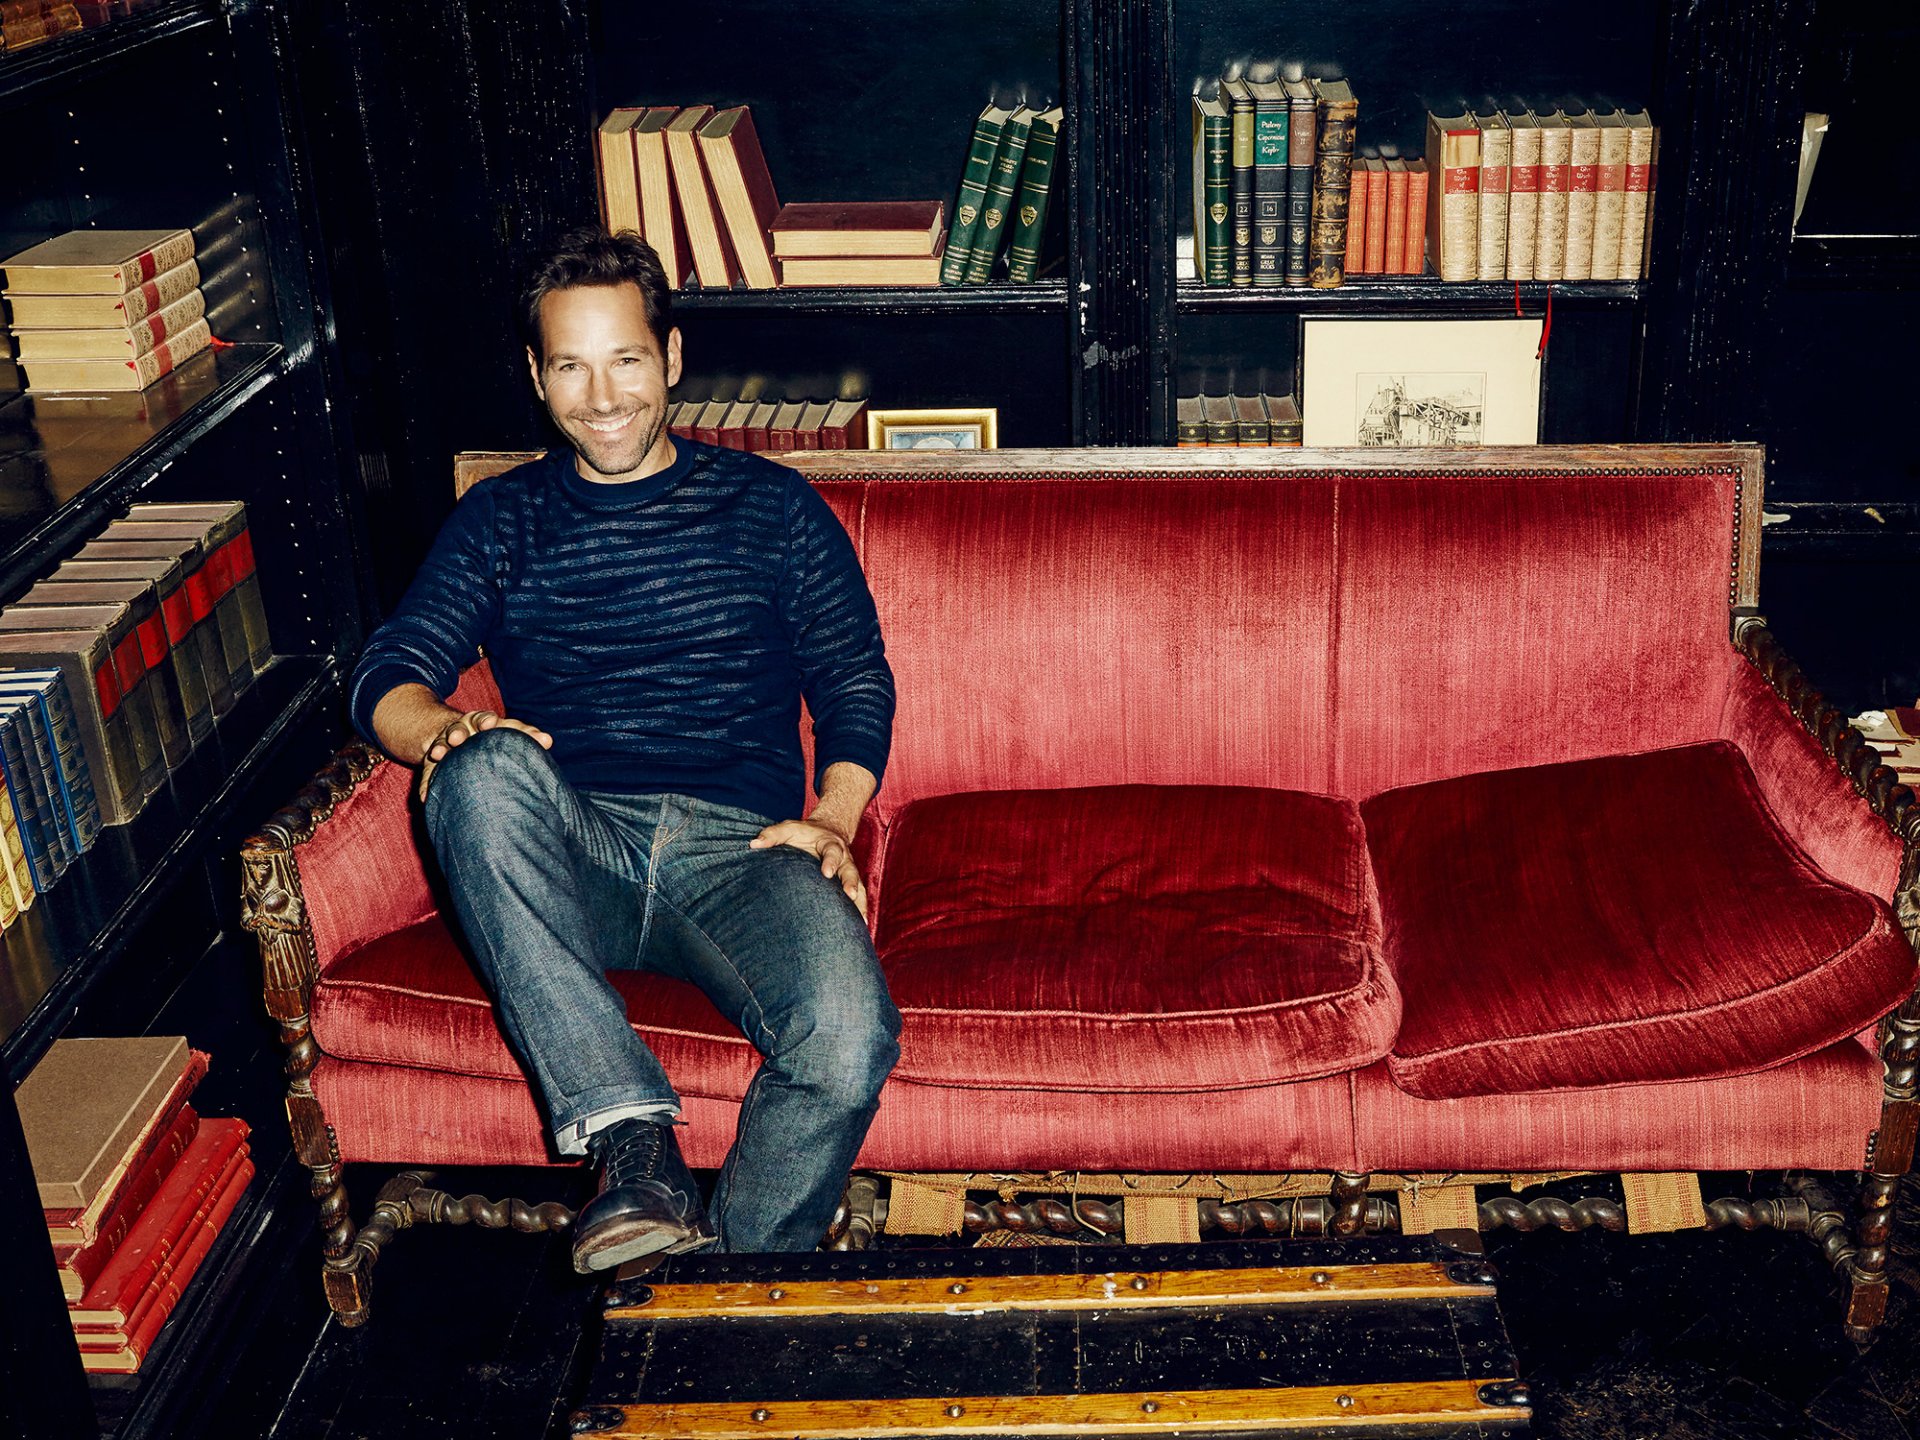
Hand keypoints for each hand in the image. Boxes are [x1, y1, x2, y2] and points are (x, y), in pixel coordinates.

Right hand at [417, 709, 552, 800]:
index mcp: (482, 722)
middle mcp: (463, 729)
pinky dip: (427, 783)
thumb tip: (548, 741)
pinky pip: (428, 773)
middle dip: (457, 731)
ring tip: (438, 754)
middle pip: (459, 728)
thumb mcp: (509, 732)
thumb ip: (528, 736)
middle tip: (457, 738)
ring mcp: (446, 744)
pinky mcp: (433, 763)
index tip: (491, 724)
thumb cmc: (495, 737)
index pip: (486, 719)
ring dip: (440, 748)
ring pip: (441, 744)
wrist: (463, 737)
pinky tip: (426, 796)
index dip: (487, 721)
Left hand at [750, 818, 867, 920]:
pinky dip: (860, 911)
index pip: (832, 851)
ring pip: (858, 887)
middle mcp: (844, 858)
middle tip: (850, 895)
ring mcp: (847, 873)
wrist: (825, 831)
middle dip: (851, 883)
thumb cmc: (803, 834)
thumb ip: (773, 835)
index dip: (830, 861)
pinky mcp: (847, 885)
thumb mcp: (789, 828)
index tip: (826, 873)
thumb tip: (754, 844)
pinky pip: (858, 899)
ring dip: (860, 903)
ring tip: (861, 921)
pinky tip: (861, 927)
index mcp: (830, 843)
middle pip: (850, 870)